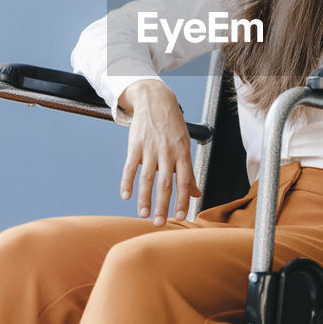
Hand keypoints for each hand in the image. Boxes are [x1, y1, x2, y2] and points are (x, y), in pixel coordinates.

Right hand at [117, 80, 200, 225]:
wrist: (155, 100)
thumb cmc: (173, 126)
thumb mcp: (185, 145)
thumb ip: (188, 171)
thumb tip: (196, 193)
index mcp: (182, 153)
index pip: (184, 181)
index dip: (182, 200)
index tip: (180, 217)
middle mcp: (167, 152)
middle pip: (165, 184)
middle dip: (163, 206)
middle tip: (160, 223)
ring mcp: (150, 149)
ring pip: (147, 179)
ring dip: (144, 199)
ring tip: (143, 215)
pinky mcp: (135, 145)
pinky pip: (130, 167)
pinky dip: (127, 182)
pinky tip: (126, 196)